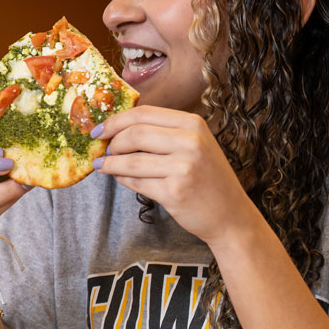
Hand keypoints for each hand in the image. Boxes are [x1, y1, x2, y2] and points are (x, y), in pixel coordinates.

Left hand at [94, 106, 257, 244]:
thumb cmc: (207, 178)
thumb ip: (163, 133)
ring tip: (103, 165)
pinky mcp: (174, 192)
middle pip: (134, 134)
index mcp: (193, 124)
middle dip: (111, 143)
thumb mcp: (194, 145)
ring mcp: (183, 168)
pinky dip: (122, 179)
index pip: (143, 113)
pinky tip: (119, 178)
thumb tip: (116, 128)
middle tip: (103, 150)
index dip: (115, 121)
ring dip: (111, 164)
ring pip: (131, 161)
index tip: (99, 130)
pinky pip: (136, 182)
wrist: (230, 215)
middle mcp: (190, 143)